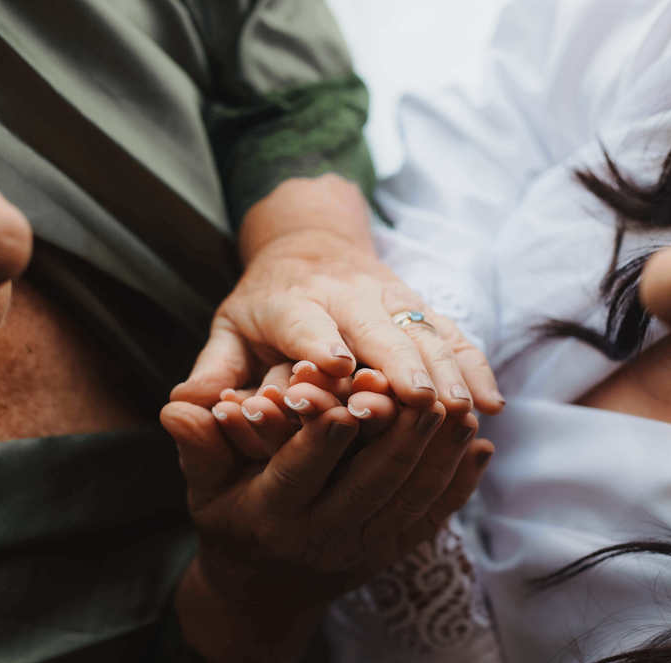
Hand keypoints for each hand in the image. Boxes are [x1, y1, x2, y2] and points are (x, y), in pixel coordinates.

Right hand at [160, 385, 492, 662]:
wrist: (262, 595)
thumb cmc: (230, 520)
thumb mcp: (205, 487)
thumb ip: (199, 445)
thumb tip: (175, 407)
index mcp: (272, 515)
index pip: (302, 472)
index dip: (326, 437)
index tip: (351, 397)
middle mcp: (322, 537)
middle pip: (372, 484)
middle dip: (400, 438)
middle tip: (426, 392)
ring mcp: (364, 550)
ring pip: (411, 499)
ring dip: (439, 455)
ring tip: (460, 408)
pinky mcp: (393, 552)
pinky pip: (433, 518)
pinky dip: (459, 484)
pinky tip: (478, 448)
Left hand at [171, 174, 504, 414]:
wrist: (310, 242)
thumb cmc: (266, 302)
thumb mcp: (230, 328)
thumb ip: (214, 368)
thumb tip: (180, 406)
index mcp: (292, 302)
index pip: (307, 324)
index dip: (322, 345)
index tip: (339, 368)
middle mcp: (347, 296)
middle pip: (379, 329)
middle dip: (400, 363)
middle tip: (420, 403)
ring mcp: (391, 301)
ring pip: (424, 334)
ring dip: (446, 371)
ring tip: (462, 412)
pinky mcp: (421, 309)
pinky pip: (453, 336)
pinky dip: (474, 367)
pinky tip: (491, 404)